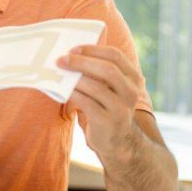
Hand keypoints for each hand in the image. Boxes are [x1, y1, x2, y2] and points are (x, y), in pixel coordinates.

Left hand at [58, 45, 141, 163]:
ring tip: (59, 73)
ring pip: (97, 87)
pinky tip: (64, 91)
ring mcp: (121, 108)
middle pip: (108, 69)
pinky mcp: (108, 122)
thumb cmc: (107, 108)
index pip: (115, 56)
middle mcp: (130, 92)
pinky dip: (74, 94)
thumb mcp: (110, 89)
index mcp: (132, 78)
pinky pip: (87, 103)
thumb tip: (70, 54)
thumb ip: (99, 72)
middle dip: (81, 62)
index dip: (93, 50)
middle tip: (61, 59)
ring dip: (75, 78)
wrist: (118, 142)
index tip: (73, 48)